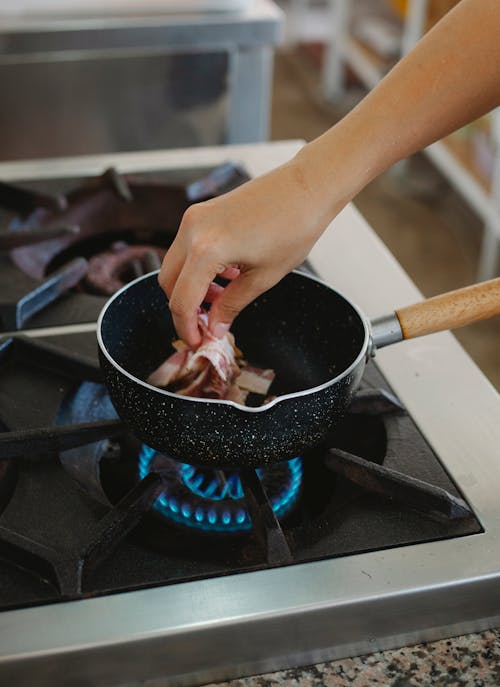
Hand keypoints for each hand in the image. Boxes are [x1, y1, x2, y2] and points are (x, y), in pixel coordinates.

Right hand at [158, 153, 338, 346]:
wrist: (307, 187)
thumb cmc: (293, 228)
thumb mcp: (264, 278)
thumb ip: (232, 305)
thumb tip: (214, 328)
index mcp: (206, 250)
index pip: (181, 300)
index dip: (185, 327)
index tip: (196, 342)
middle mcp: (192, 230)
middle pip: (169, 282)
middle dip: (184, 308)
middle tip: (206, 325)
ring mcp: (194, 217)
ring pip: (175, 265)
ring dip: (190, 287)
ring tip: (221, 301)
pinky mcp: (202, 211)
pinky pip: (187, 248)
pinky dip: (196, 268)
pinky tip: (225, 277)